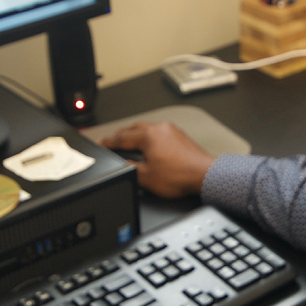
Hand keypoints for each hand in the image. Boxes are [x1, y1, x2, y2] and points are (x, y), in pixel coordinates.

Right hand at [98, 121, 215, 198]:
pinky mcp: (179, 136)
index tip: (101, 144)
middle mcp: (159, 128)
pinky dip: (149, 137)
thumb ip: (130, 168)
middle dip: (120, 136)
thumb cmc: (180, 176)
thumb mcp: (146, 177)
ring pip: (146, 129)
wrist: (205, 175)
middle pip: (133, 129)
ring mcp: (171, 130)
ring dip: (135, 135)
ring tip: (128, 142)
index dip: (108, 142)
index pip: (121, 137)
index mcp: (148, 136)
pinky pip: (158, 133)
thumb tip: (123, 164)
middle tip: (111, 142)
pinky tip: (149, 145)